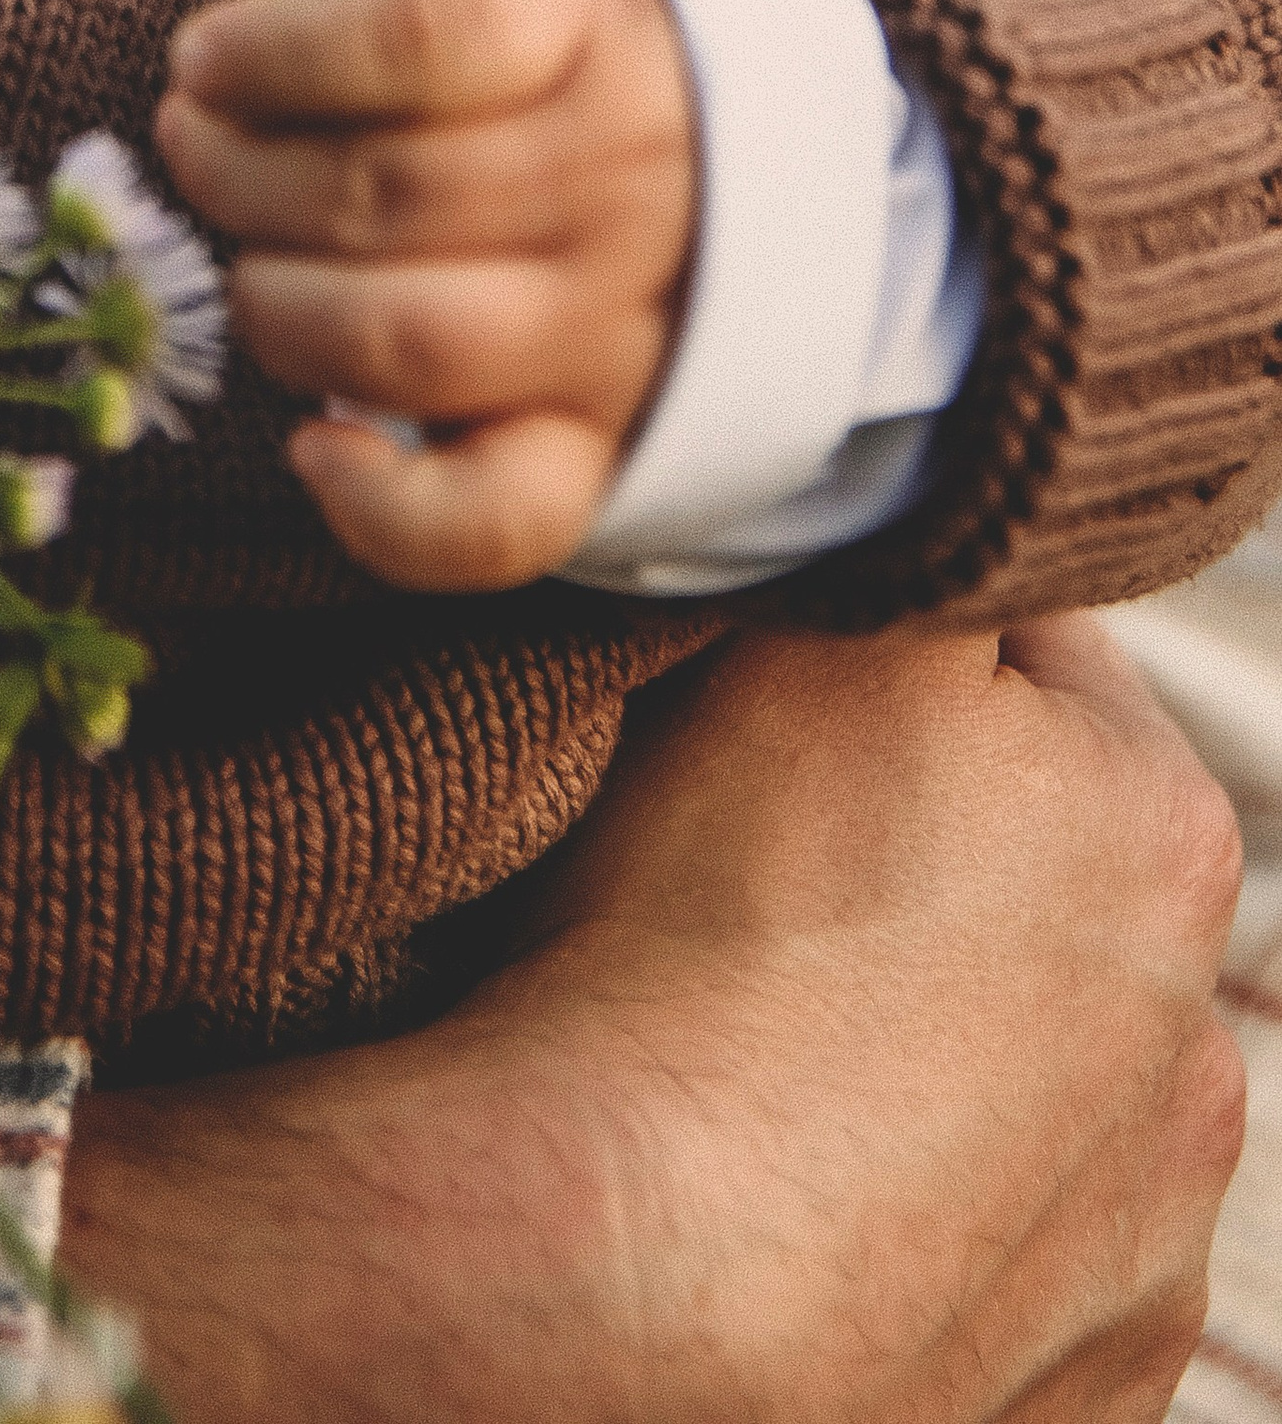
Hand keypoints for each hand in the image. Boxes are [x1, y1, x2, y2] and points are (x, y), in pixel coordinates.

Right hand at [63, 617, 1243, 1423]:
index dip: (893, 645)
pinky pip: (991, 1261)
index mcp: (1161, 833)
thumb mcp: (809, 634)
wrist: (636, 1276)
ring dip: (931, 1049)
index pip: (1033, 663)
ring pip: (1023, 1080)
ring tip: (757, 1044)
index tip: (780, 672)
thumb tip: (914, 495)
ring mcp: (1138, 1243)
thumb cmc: (715, 929)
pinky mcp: (1067, 1393)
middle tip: (749, 862)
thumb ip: (895, 548)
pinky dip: (911, 1218)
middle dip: (924, 854)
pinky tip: (797, 1188)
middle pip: (1036, 879)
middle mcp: (1193, 1049)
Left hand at [159, 0, 694, 585]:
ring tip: (247, 262)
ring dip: (275, 307)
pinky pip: (491, 522)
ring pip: (404, 346)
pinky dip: (379, 507)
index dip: (277, 51)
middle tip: (195, 145)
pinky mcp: (599, 449)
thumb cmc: (553, 45)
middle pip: (384, 194)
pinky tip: (314, 443)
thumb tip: (210, 92)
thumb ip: (369, 14)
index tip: (206, 56)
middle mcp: (621, 178)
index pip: (423, 32)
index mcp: (591, 22)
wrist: (748, 148)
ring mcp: (617, 327)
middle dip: (234, 174)